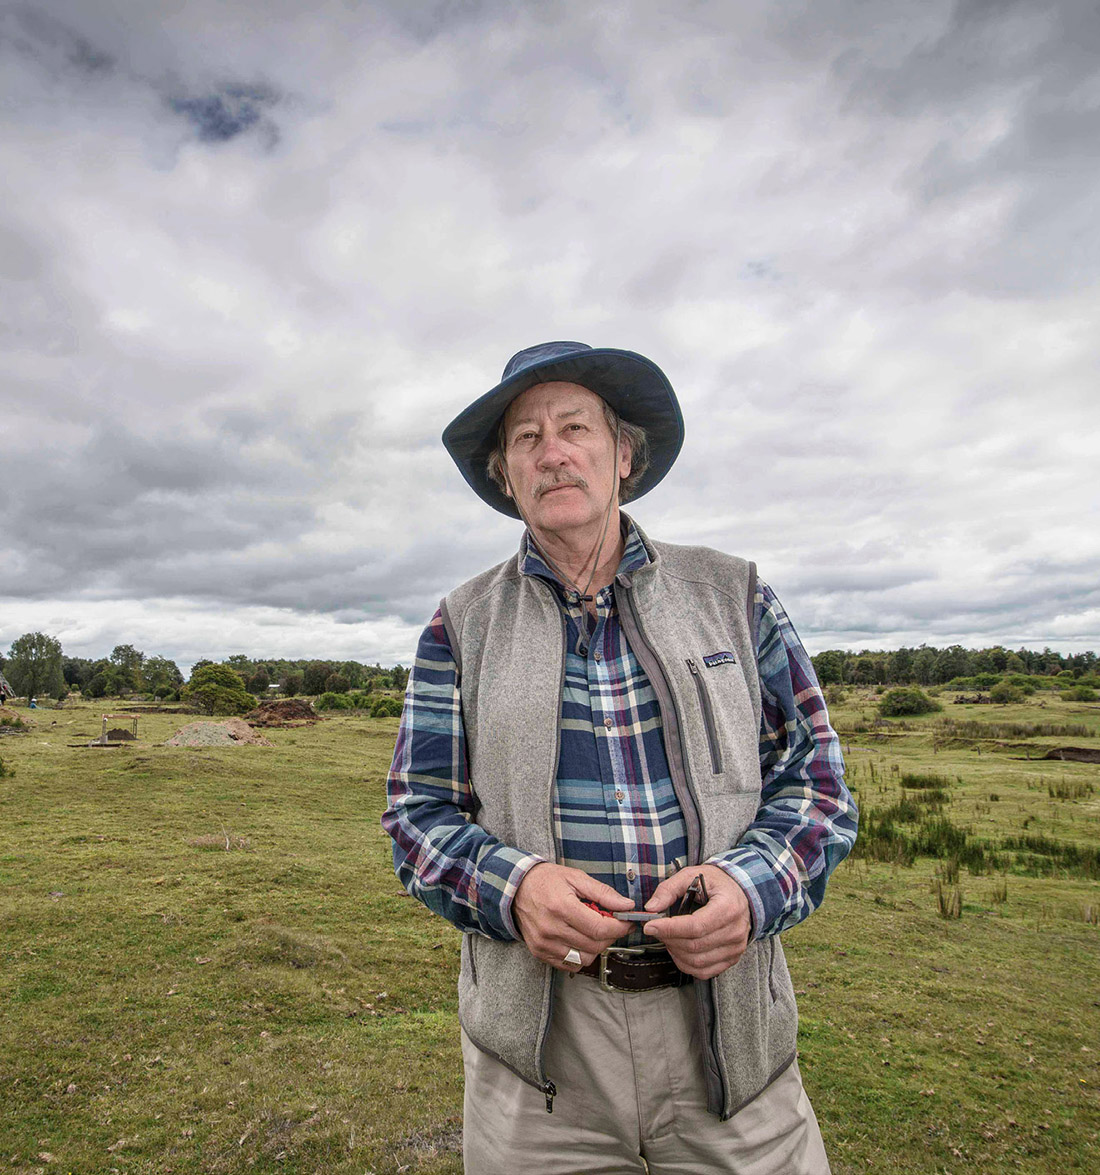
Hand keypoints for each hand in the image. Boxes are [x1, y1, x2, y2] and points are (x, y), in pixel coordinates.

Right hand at [512, 863, 632, 970]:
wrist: (516, 887)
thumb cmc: (546, 880)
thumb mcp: (576, 878)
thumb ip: (603, 893)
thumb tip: (626, 905)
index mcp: (562, 907)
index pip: (599, 928)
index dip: (619, 928)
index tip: (626, 923)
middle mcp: (551, 929)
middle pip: (594, 945)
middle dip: (610, 936)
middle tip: (611, 924)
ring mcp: (544, 943)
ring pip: (584, 959)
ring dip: (596, 947)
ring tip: (593, 931)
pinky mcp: (539, 952)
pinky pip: (569, 965)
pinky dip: (580, 956)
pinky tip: (579, 940)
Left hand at [642, 864, 751, 979]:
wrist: (739, 892)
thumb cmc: (716, 884)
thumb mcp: (691, 875)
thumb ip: (669, 889)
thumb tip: (652, 907)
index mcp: (728, 907)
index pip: (696, 926)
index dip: (670, 929)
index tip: (650, 926)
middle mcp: (735, 930)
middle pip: (694, 946)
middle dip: (668, 939)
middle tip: (656, 928)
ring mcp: (735, 947)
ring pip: (697, 962)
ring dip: (675, 952)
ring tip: (668, 937)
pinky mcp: (731, 958)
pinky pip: (704, 971)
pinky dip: (686, 964)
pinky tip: (679, 950)